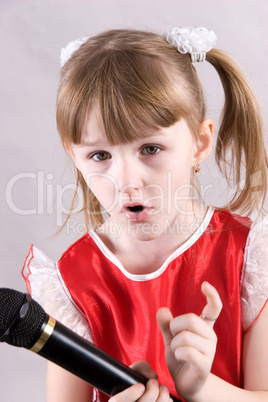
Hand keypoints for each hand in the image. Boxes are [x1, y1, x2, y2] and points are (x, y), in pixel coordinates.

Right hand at [108, 361, 172, 401]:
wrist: (139, 396)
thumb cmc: (136, 382)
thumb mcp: (134, 372)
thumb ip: (141, 368)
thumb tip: (153, 376)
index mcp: (117, 400)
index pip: (118, 401)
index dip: (130, 394)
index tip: (141, 386)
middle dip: (151, 393)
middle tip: (154, 382)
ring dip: (162, 399)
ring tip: (163, 388)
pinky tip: (167, 398)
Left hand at [157, 281, 221, 399]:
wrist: (187, 384)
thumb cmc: (181, 358)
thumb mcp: (171, 338)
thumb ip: (166, 324)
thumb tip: (162, 309)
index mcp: (204, 327)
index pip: (214, 308)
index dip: (212, 295)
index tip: (205, 284)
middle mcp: (210, 337)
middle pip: (191, 319)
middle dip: (175, 326)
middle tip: (172, 336)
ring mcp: (209, 351)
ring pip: (185, 336)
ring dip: (174, 344)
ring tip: (176, 351)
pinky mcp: (204, 365)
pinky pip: (187, 351)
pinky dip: (177, 352)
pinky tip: (179, 357)